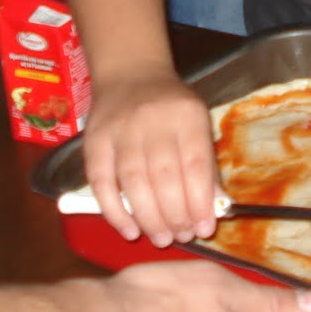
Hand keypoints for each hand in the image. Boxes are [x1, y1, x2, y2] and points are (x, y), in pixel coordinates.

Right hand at [83, 69, 220, 247]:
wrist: (130, 73)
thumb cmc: (171, 105)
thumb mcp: (198, 122)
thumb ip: (206, 164)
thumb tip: (217, 208)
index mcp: (186, 115)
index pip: (195, 164)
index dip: (200, 201)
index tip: (205, 229)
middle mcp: (153, 120)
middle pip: (164, 175)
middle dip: (175, 214)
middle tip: (181, 237)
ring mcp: (120, 130)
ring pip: (133, 181)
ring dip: (148, 217)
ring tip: (161, 238)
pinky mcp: (93, 141)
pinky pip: (101, 182)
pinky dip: (114, 211)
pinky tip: (129, 230)